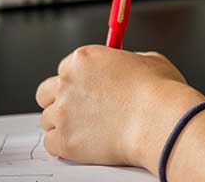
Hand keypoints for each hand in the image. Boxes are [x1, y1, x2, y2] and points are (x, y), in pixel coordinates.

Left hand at [35, 46, 204, 168]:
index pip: (65, 69)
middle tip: (80, 110)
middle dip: (60, 101)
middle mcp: (68, 82)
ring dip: (64, 125)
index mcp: (84, 58)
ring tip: (87, 130)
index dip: (77, 81)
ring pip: (48, 120)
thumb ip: (127, 60)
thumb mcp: (148, 60)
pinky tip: (83, 144)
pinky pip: (50, 144)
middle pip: (46, 92)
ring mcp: (63, 112)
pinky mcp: (64, 140)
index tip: (85, 90)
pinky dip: (64, 146)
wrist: (158, 121)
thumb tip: (126, 66)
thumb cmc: (159, 92)